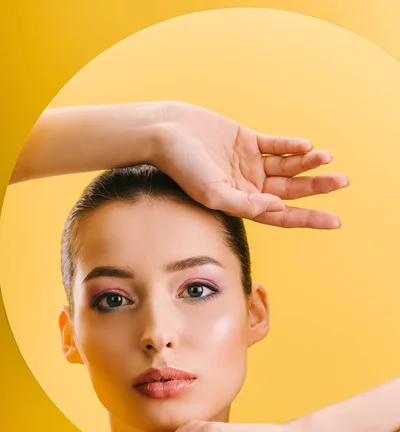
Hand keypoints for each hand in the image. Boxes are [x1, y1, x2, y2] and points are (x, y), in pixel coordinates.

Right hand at [154, 101, 348, 228]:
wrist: (166, 133)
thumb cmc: (182, 167)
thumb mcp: (212, 193)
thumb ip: (245, 204)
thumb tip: (278, 208)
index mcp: (241, 203)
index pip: (281, 215)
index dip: (308, 219)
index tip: (334, 222)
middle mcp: (248, 185)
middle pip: (290, 190)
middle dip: (316, 188)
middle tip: (342, 182)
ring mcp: (249, 162)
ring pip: (287, 166)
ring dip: (307, 163)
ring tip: (325, 157)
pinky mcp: (246, 139)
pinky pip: (275, 144)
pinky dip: (291, 145)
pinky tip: (306, 146)